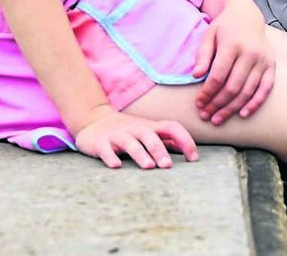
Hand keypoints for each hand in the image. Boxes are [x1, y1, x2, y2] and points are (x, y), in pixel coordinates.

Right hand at [72, 105, 197, 168]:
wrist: (93, 120)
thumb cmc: (127, 130)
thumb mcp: (147, 132)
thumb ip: (166, 140)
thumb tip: (187, 149)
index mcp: (149, 127)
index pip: (172, 127)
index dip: (185, 140)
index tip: (193, 158)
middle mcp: (135, 129)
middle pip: (150, 136)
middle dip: (160, 150)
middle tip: (167, 166)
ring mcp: (117, 135)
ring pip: (130, 143)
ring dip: (140, 154)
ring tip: (149, 166)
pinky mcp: (101, 143)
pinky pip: (106, 150)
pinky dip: (111, 157)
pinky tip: (116, 166)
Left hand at [193, 0, 274, 124]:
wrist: (247, 14)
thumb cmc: (224, 27)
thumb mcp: (209, 35)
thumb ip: (202, 55)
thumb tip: (196, 76)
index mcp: (233, 44)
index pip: (219, 76)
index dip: (207, 93)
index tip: (198, 103)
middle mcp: (251, 53)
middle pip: (233, 87)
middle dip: (217, 105)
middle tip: (205, 116)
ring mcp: (263, 60)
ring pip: (247, 91)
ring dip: (232, 108)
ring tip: (218, 119)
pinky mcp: (271, 65)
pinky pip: (265, 89)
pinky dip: (255, 103)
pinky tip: (243, 114)